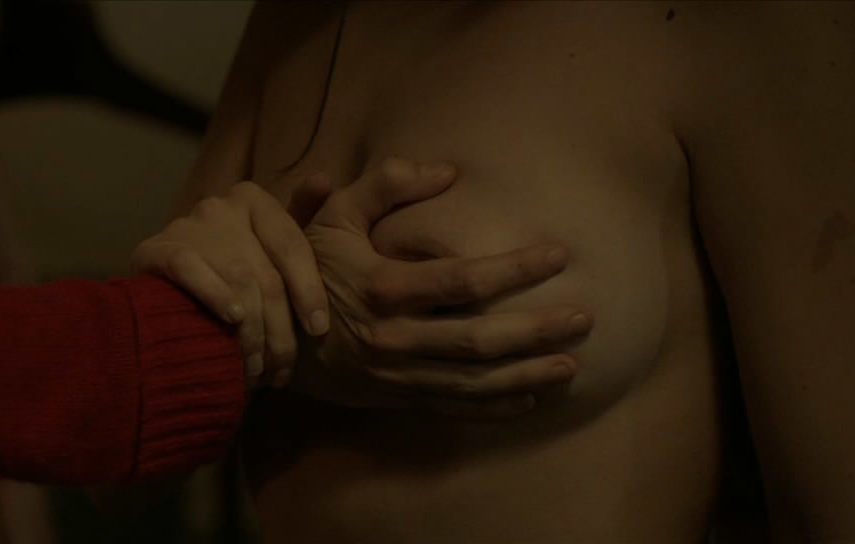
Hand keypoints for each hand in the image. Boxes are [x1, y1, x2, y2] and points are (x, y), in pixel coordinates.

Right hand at [132, 182, 333, 386]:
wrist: (161, 290)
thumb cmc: (228, 270)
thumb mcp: (268, 246)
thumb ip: (301, 219)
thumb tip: (324, 179)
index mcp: (253, 200)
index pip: (291, 245)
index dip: (309, 290)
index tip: (318, 330)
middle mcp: (220, 206)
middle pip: (265, 272)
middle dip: (278, 327)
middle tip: (282, 368)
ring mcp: (187, 226)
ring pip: (236, 278)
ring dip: (251, 330)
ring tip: (257, 366)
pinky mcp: (155, 249)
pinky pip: (192, 270)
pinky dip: (215, 295)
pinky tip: (231, 319)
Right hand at [289, 158, 592, 417]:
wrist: (270, 335)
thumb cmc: (310, 267)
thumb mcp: (335, 216)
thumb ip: (385, 185)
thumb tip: (444, 170)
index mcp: (383, 286)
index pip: (462, 279)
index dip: (514, 269)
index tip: (558, 255)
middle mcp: (393, 336)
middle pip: (479, 338)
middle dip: (535, 329)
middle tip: (584, 317)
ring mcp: (395, 374)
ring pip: (472, 381)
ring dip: (526, 374)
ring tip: (572, 365)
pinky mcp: (394, 397)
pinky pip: (452, 407)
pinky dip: (493, 407)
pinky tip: (531, 399)